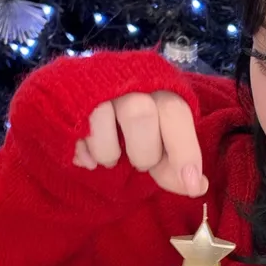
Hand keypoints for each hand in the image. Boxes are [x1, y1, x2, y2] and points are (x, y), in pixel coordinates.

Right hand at [73, 90, 207, 196]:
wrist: (81, 97)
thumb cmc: (131, 123)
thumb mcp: (158, 141)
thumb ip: (174, 163)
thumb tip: (197, 187)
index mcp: (161, 87)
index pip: (177, 113)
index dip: (185, 151)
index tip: (192, 186)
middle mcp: (130, 78)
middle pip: (140, 113)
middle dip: (143, 152)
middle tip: (140, 163)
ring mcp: (96, 83)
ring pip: (103, 116)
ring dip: (108, 152)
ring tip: (109, 159)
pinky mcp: (68, 94)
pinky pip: (73, 126)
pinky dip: (84, 152)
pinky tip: (87, 158)